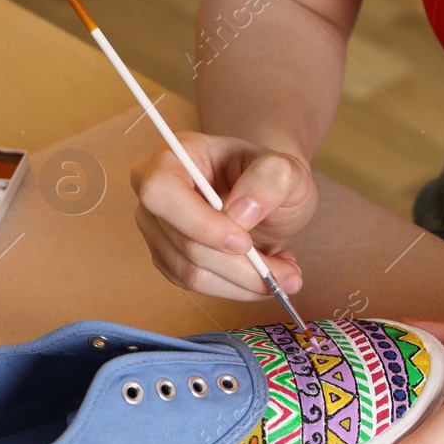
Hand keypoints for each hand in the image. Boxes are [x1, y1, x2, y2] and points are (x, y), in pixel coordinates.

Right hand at [131, 132, 317, 299]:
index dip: (200, 223)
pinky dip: (236, 287)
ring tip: (284, 273)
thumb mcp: (286, 170)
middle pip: (185, 243)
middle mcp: (155, 192)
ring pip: (192, 273)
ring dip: (244, 282)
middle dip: (241, 265)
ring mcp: (157, 229)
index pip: (162, 192)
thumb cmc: (270, 177)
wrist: (266, 196)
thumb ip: (270, 179)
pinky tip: (262, 271)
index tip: (245, 242)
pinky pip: (196, 285)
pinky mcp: (167, 259)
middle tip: (288, 274)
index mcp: (174, 156)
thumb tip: (241, 214)